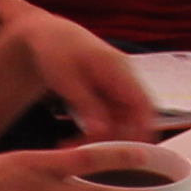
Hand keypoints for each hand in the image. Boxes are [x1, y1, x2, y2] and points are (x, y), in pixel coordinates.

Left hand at [1, 8, 165, 146]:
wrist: (47, 35)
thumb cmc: (55, 50)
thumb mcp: (67, 79)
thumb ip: (86, 104)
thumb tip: (102, 131)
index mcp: (119, 69)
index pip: (143, 104)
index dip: (143, 129)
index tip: (130, 152)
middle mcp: (124, 79)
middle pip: (135, 117)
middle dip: (117, 140)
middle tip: (91, 156)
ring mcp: (117, 88)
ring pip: (121, 121)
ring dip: (103, 138)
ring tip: (73, 149)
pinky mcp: (107, 96)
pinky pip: (110, 119)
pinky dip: (96, 132)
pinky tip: (75, 141)